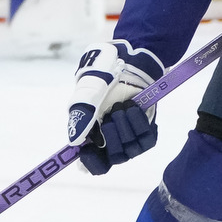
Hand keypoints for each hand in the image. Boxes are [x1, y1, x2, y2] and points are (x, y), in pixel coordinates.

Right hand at [68, 40, 165, 174]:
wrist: (129, 58)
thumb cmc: (103, 73)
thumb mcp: (87, 91)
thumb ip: (80, 115)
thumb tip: (75, 143)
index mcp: (90, 133)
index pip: (90, 162)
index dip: (91, 163)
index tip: (90, 152)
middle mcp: (109, 137)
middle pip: (112, 159)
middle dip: (112, 138)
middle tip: (111, 116)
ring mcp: (128, 133)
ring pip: (130, 151)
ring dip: (126, 129)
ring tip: (122, 107)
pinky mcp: (146, 127)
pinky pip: (147, 140)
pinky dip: (140, 124)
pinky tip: (133, 107)